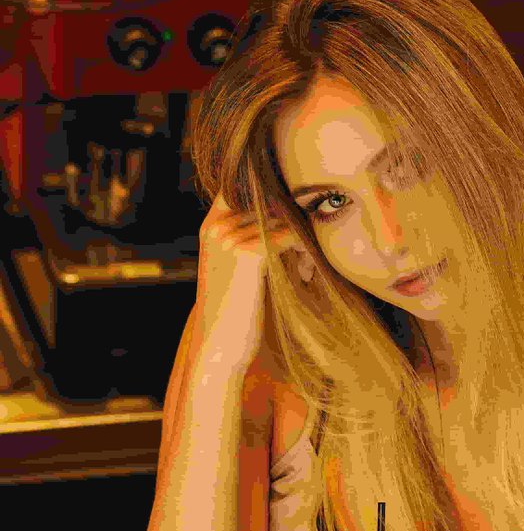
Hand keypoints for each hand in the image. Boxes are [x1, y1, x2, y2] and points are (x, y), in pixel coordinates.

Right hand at [194, 191, 316, 371]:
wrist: (219, 344)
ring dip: (302, 238)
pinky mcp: (249, 254)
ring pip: (284, 219)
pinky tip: (305, 270)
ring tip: (305, 264)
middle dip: (294, 221)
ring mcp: (231, 238)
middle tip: (306, 249)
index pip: (243, 185)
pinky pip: (290, 236)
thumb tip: (288, 212)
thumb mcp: (233, 264)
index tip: (296, 210)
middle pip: (270, 200)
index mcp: (211, 225)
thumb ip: (249, 235)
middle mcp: (218, 226)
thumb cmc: (232, 307)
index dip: (272, 191)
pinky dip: (304, 250)